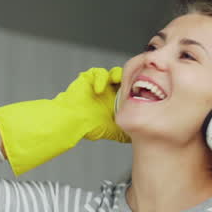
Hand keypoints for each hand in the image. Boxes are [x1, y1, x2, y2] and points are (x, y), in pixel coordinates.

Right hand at [0, 67, 128, 175]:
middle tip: (134, 87)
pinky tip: (98, 90)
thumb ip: (124, 132)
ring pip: (115, 73)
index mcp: (116, 101)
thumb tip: (135, 139)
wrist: (70, 122)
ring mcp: (99, 84)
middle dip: (131, 81)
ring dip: (119, 76)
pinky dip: (101, 79)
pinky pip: (99, 73)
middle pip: (126, 79)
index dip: (138, 90)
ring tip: (119, 83)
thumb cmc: (86, 127)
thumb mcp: (112, 130)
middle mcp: (109, 92)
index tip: (141, 95)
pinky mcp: (88, 78)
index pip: (132, 91)